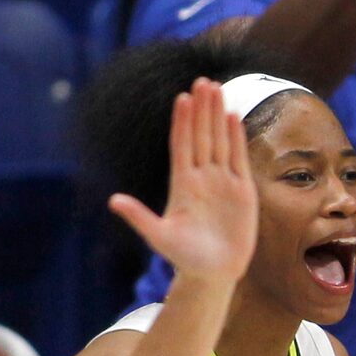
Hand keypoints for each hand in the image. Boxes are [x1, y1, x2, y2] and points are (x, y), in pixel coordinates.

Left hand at [110, 80, 255, 285]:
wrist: (213, 273)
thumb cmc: (184, 257)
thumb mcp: (159, 237)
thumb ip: (139, 217)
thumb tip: (113, 200)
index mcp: (182, 184)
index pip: (182, 145)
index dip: (182, 122)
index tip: (182, 98)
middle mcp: (202, 178)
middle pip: (202, 136)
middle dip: (202, 109)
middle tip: (203, 82)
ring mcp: (222, 182)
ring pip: (220, 141)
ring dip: (218, 116)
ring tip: (218, 89)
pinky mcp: (242, 191)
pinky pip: (239, 158)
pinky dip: (237, 138)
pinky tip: (235, 117)